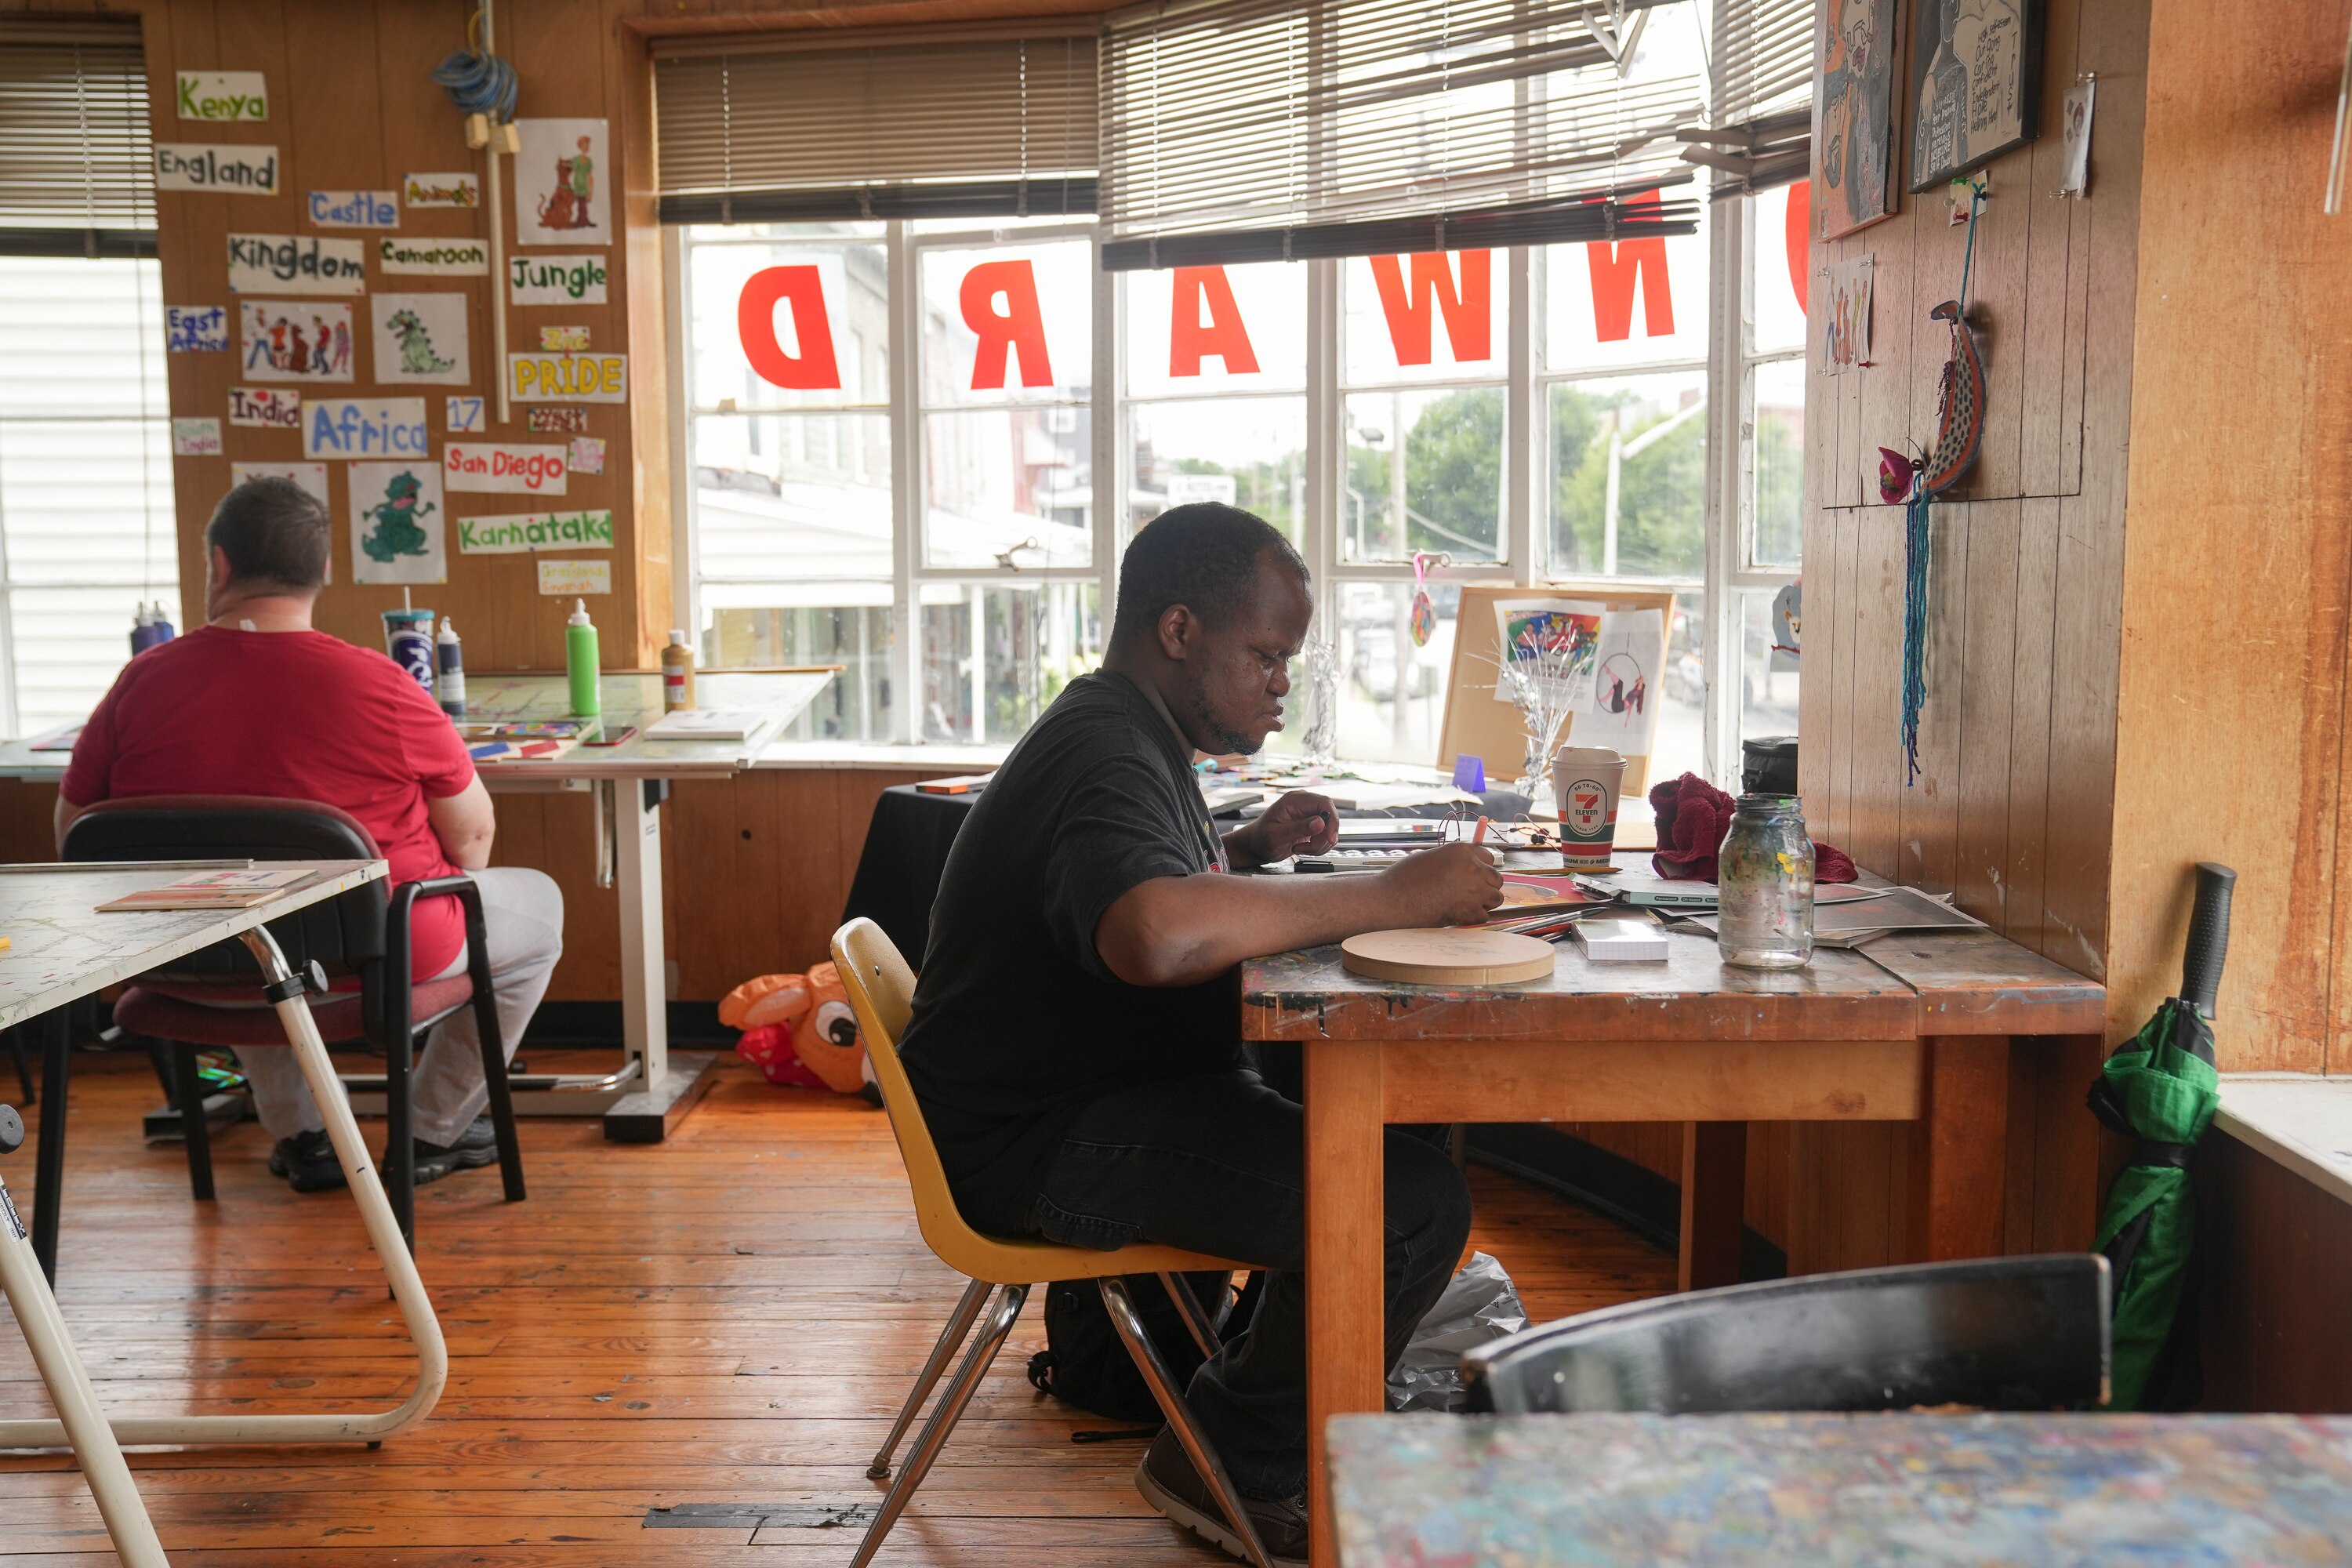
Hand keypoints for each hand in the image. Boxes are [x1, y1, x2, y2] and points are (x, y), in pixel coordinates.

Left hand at [1231, 790, 1338, 867]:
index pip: (1324, 803)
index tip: (1331, 838)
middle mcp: (1303, 805)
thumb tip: (1320, 822)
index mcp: (1294, 800)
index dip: (1332, 820)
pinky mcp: (1311, 827)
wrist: (1255, 846)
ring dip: (1320, 844)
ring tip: (1300, 849)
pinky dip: (1318, 847)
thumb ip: (1298, 828)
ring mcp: (1308, 815)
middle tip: (1311, 849)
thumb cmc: (1260, 839)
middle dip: (1325, 837)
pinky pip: (1324, 836)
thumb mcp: (1277, 835)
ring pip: (1329, 829)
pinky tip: (1302, 848)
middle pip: (1329, 817)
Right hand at [1377, 842, 1504, 927]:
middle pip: (1496, 878)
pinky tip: (1461, 914)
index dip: (1481, 867)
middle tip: (1471, 891)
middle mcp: (1473, 868)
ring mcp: (1474, 891)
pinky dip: (1475, 917)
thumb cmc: (1405, 877)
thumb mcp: (1431, 857)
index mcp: (1462, 851)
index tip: (1475, 874)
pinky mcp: (1470, 912)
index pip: (1488, 858)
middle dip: (1486, 885)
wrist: (1393, 899)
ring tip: (1468, 903)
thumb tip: (1466, 867)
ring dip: (1485, 901)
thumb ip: (1453, 860)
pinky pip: (1484, 915)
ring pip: (1496, 898)